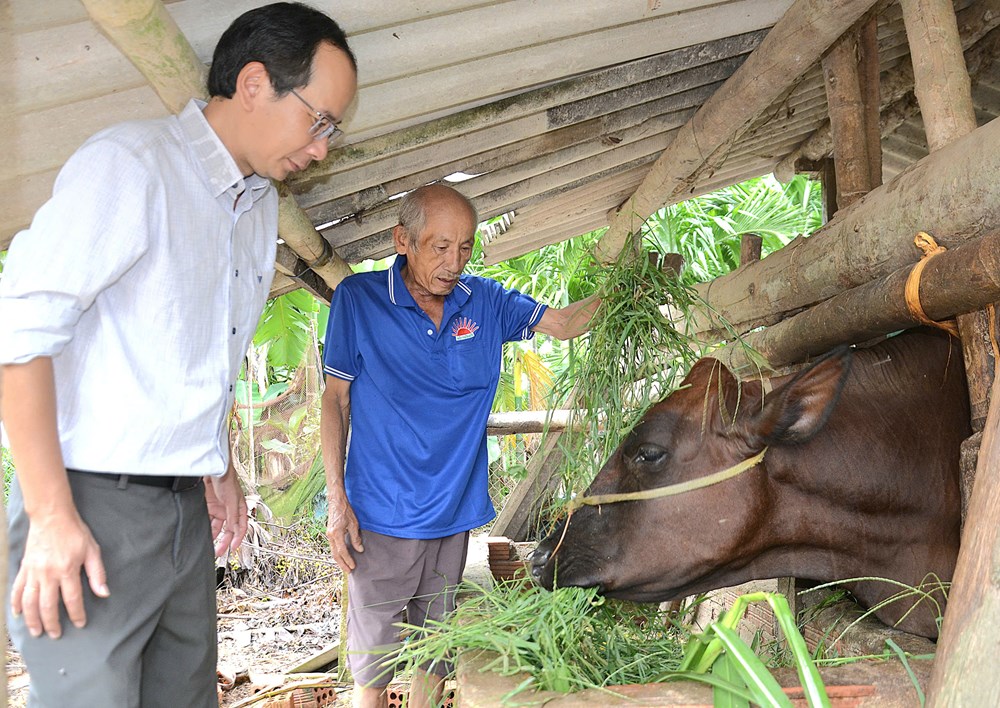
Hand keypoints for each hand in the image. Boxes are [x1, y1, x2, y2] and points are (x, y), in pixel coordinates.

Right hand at [11, 511, 108, 638]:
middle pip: (48, 605)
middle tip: (55, 635)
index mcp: (67, 570)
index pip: (72, 599)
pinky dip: (16, 603)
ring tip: (36, 632)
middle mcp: (48, 574)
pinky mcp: (24, 568)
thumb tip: (104, 593)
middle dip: (52, 622)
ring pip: (29, 601)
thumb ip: (97, 573)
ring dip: (32, 619)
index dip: (77, 614)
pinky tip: (17, 614)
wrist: (52, 517)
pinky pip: (17, 589)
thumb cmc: (75, 533)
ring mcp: (33, 572)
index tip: (80, 624)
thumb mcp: (92, 550)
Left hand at [205, 470, 247, 556]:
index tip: (233, 548)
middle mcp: (229, 510)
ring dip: (213, 536)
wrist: (213, 469)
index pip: (240, 527)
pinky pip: (207, 520)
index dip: (238, 538)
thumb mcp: (232, 500)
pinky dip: (205, 527)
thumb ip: (233, 517)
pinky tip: (202, 534)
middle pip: (228, 530)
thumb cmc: (227, 480)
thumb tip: (235, 532)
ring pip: (216, 527)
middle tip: (219, 552)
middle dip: (224, 541)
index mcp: (240, 509)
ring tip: (209, 546)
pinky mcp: (208, 506)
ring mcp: (218, 509)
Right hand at [326, 493, 361, 573]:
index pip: (342, 551)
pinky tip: (342, 556)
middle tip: (348, 571)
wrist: (336, 502)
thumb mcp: (354, 524)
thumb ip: (356, 538)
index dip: (348, 560)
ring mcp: (329, 535)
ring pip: (333, 551)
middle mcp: (330, 536)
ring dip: (339, 560)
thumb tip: (360, 549)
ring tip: (346, 566)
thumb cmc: (346, 511)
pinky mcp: (329, 533)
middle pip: (335, 554)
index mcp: (336, 534)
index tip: (353, 566)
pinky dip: (337, 553)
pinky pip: (333, 546)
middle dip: (342, 564)